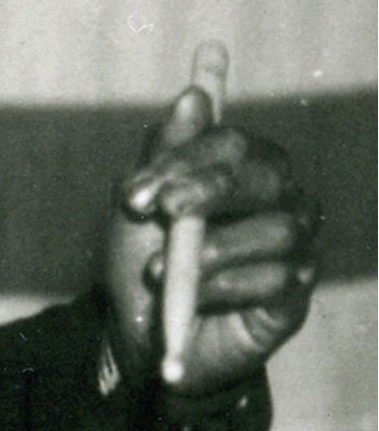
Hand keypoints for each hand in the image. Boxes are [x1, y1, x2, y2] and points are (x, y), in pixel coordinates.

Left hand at [100, 84, 315, 394]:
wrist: (141, 334)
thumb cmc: (144, 258)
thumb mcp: (140, 205)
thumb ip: (165, 153)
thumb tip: (195, 96)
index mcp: (243, 169)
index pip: (232, 143)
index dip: (184, 161)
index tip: (134, 194)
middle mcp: (282, 199)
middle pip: (268, 175)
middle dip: (210, 189)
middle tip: (163, 212)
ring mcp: (297, 246)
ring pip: (277, 229)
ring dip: (211, 249)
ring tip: (160, 272)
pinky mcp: (296, 293)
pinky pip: (277, 279)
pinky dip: (225, 287)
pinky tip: (194, 299)